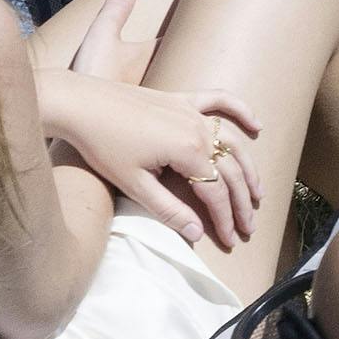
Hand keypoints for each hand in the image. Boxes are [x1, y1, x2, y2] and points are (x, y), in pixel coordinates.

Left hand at [57, 76, 273, 254]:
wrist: (80, 104)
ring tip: (258, 193)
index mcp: (188, 151)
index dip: (226, 219)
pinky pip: (220, 100)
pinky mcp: (182, 99)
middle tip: (249, 227)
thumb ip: (169, 210)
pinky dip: (241, 110)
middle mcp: (198, 129)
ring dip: (249, 168)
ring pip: (233, 142)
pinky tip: (257, 125)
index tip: (232, 240)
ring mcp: (192, 111)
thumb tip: (196, 233)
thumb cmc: (102, 146)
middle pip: (231, 170)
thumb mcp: (134, 184)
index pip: (216, 192)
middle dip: (242, 202)